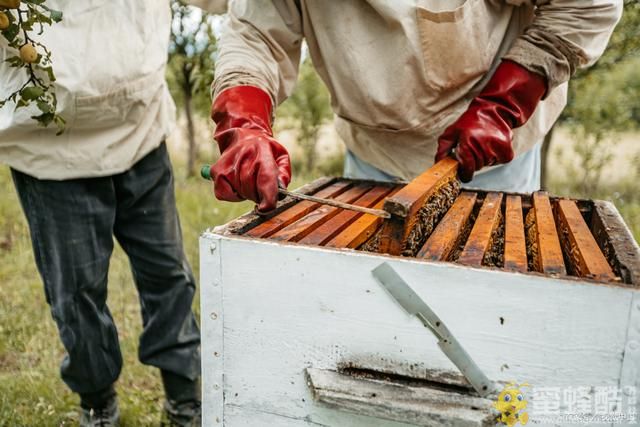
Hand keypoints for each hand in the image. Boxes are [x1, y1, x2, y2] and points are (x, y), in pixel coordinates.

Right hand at [208, 86, 290, 211]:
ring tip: (249, 178)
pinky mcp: (215, 172)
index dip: (267, 196)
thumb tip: (281, 189)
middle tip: (261, 185)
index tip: (267, 207)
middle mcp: (243, 158)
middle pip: (253, 191)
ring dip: (248, 193)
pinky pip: (225, 195)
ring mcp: (227, 165)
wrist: (242, 137)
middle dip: (260, 195)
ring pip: (241, 194)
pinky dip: (234, 194)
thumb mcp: (281, 156)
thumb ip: (284, 173)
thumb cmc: (265, 150)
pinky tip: (238, 184)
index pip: (265, 178)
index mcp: (263, 153)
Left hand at [436, 60, 546, 182]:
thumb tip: (438, 164)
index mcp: (467, 141)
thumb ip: (442, 149)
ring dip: (484, 158)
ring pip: (487, 164)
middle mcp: (482, 144)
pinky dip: (496, 157)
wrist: (493, 110)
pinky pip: (499, 161)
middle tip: (473, 149)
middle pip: (477, 167)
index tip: (464, 175)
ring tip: (483, 144)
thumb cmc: (469, 122)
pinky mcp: (507, 149)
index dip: (465, 174)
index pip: (467, 167)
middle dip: (473, 162)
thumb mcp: (451, 133)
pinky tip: (492, 145)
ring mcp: (496, 147)